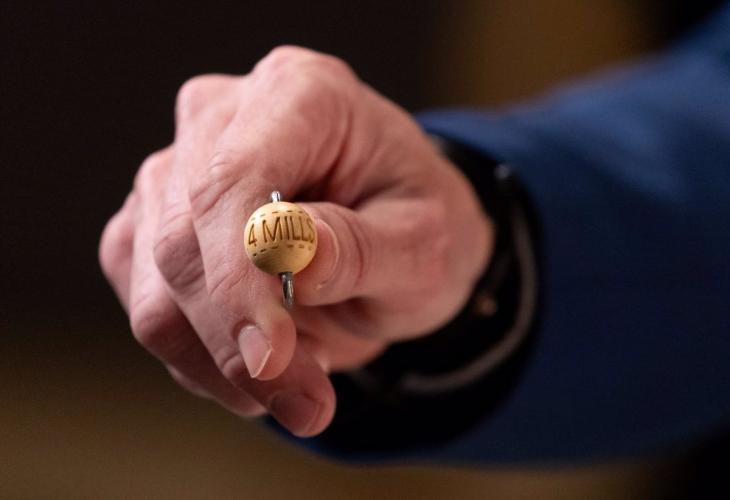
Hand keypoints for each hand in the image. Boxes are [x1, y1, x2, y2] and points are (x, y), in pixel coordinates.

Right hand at [99, 46, 492, 436]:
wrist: (397, 234)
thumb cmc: (417, 225)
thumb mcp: (427, 242)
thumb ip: (362, 246)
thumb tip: (292, 255)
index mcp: (300, 93)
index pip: (233, 178)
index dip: (239, 273)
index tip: (270, 357)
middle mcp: (223, 118)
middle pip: (183, 240)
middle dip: (238, 344)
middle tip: (308, 405)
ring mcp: (177, 171)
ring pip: (157, 291)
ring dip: (224, 366)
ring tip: (302, 393)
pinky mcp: (153, 226)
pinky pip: (152, 312)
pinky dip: (203, 362)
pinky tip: (263, 367)